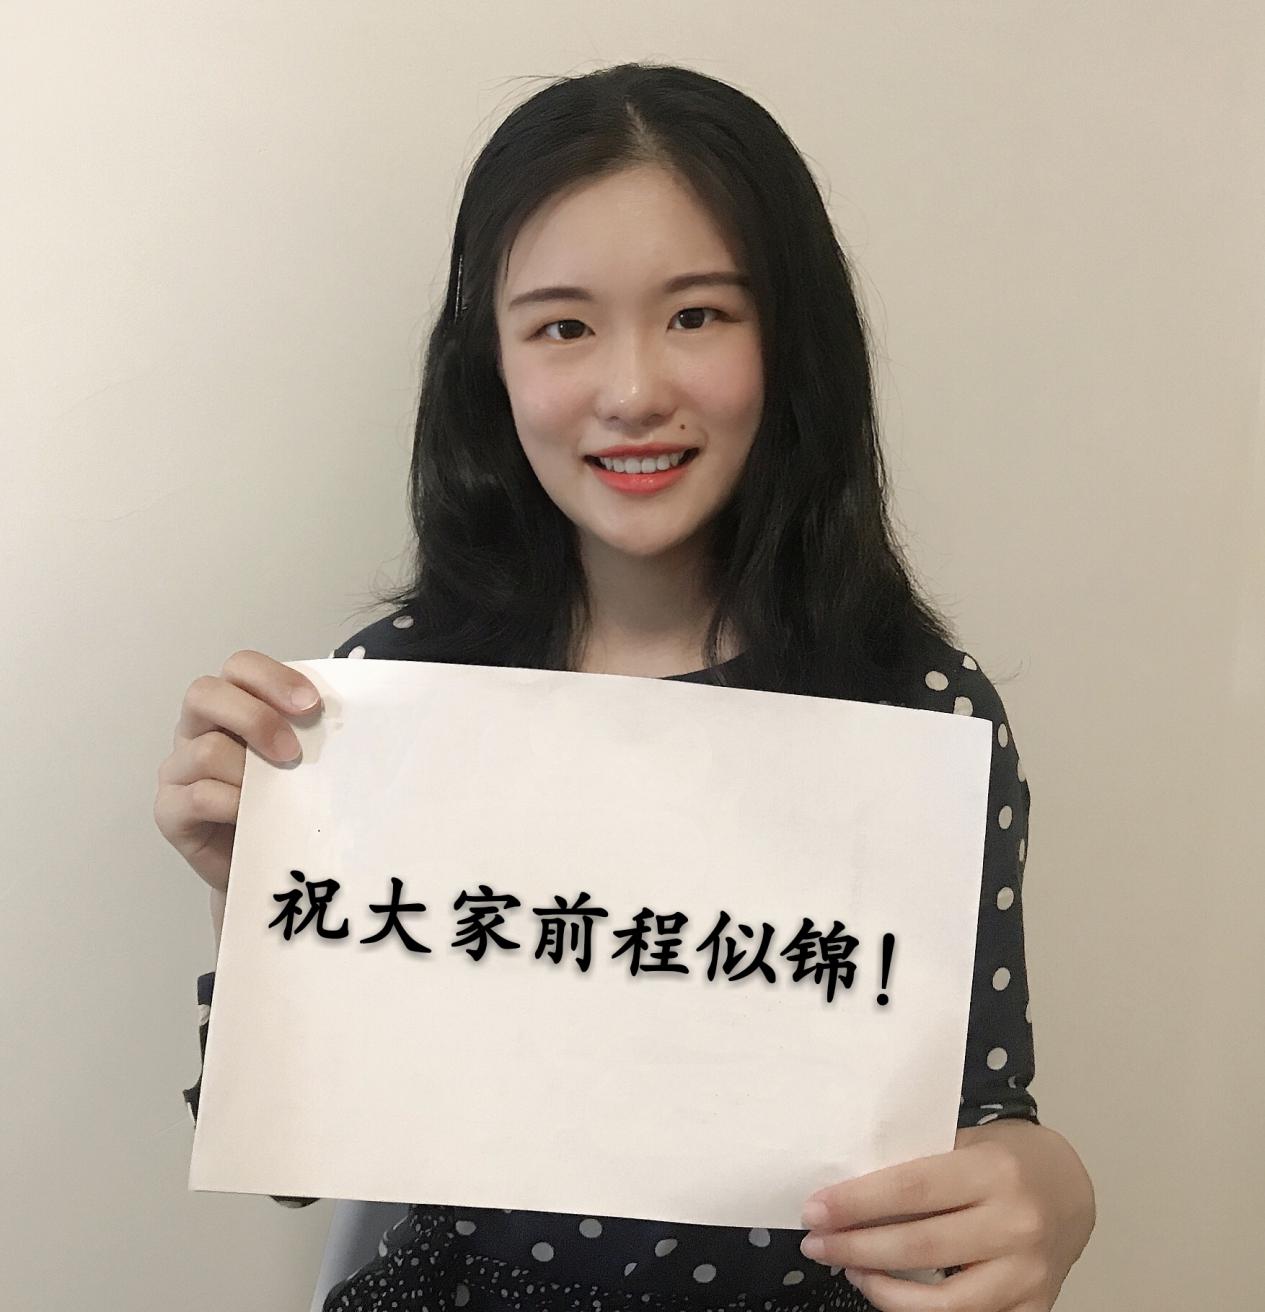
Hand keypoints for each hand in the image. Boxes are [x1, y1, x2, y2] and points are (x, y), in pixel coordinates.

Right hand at [154, 649, 323, 893]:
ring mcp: (177, 769)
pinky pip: (198, 796)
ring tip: (279, 795)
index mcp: (229, 705)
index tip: (312, 705)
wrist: (267, 864)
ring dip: (250, 772)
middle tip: (293, 752)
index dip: (274, 679)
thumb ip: (308, 732)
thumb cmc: (284, 803)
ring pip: (206, 750)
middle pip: (204, 693)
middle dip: (256, 717)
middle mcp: (196, 730)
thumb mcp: (301, 760)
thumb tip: (346, 719)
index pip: (239, 667)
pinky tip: (255, 816)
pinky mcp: (169, 811)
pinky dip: (234, 804)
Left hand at [797, 1119, 1094, 1310]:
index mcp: (994, 1172)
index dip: (856, 1202)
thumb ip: (920, 1166)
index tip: (814, 1209)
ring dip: (882, 1289)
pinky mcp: (1033, 1308)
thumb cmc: (1006, 1159)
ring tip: (850, 1268)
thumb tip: (849, 1191)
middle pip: (919, 1246)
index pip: (911, 1189)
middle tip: (816, 1243)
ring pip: (942, 1304)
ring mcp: (1027, 1275)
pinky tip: (890, 1291)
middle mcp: (1015, 1225)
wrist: (1070, 1191)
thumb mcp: (967, 1143)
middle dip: (855, 1246)